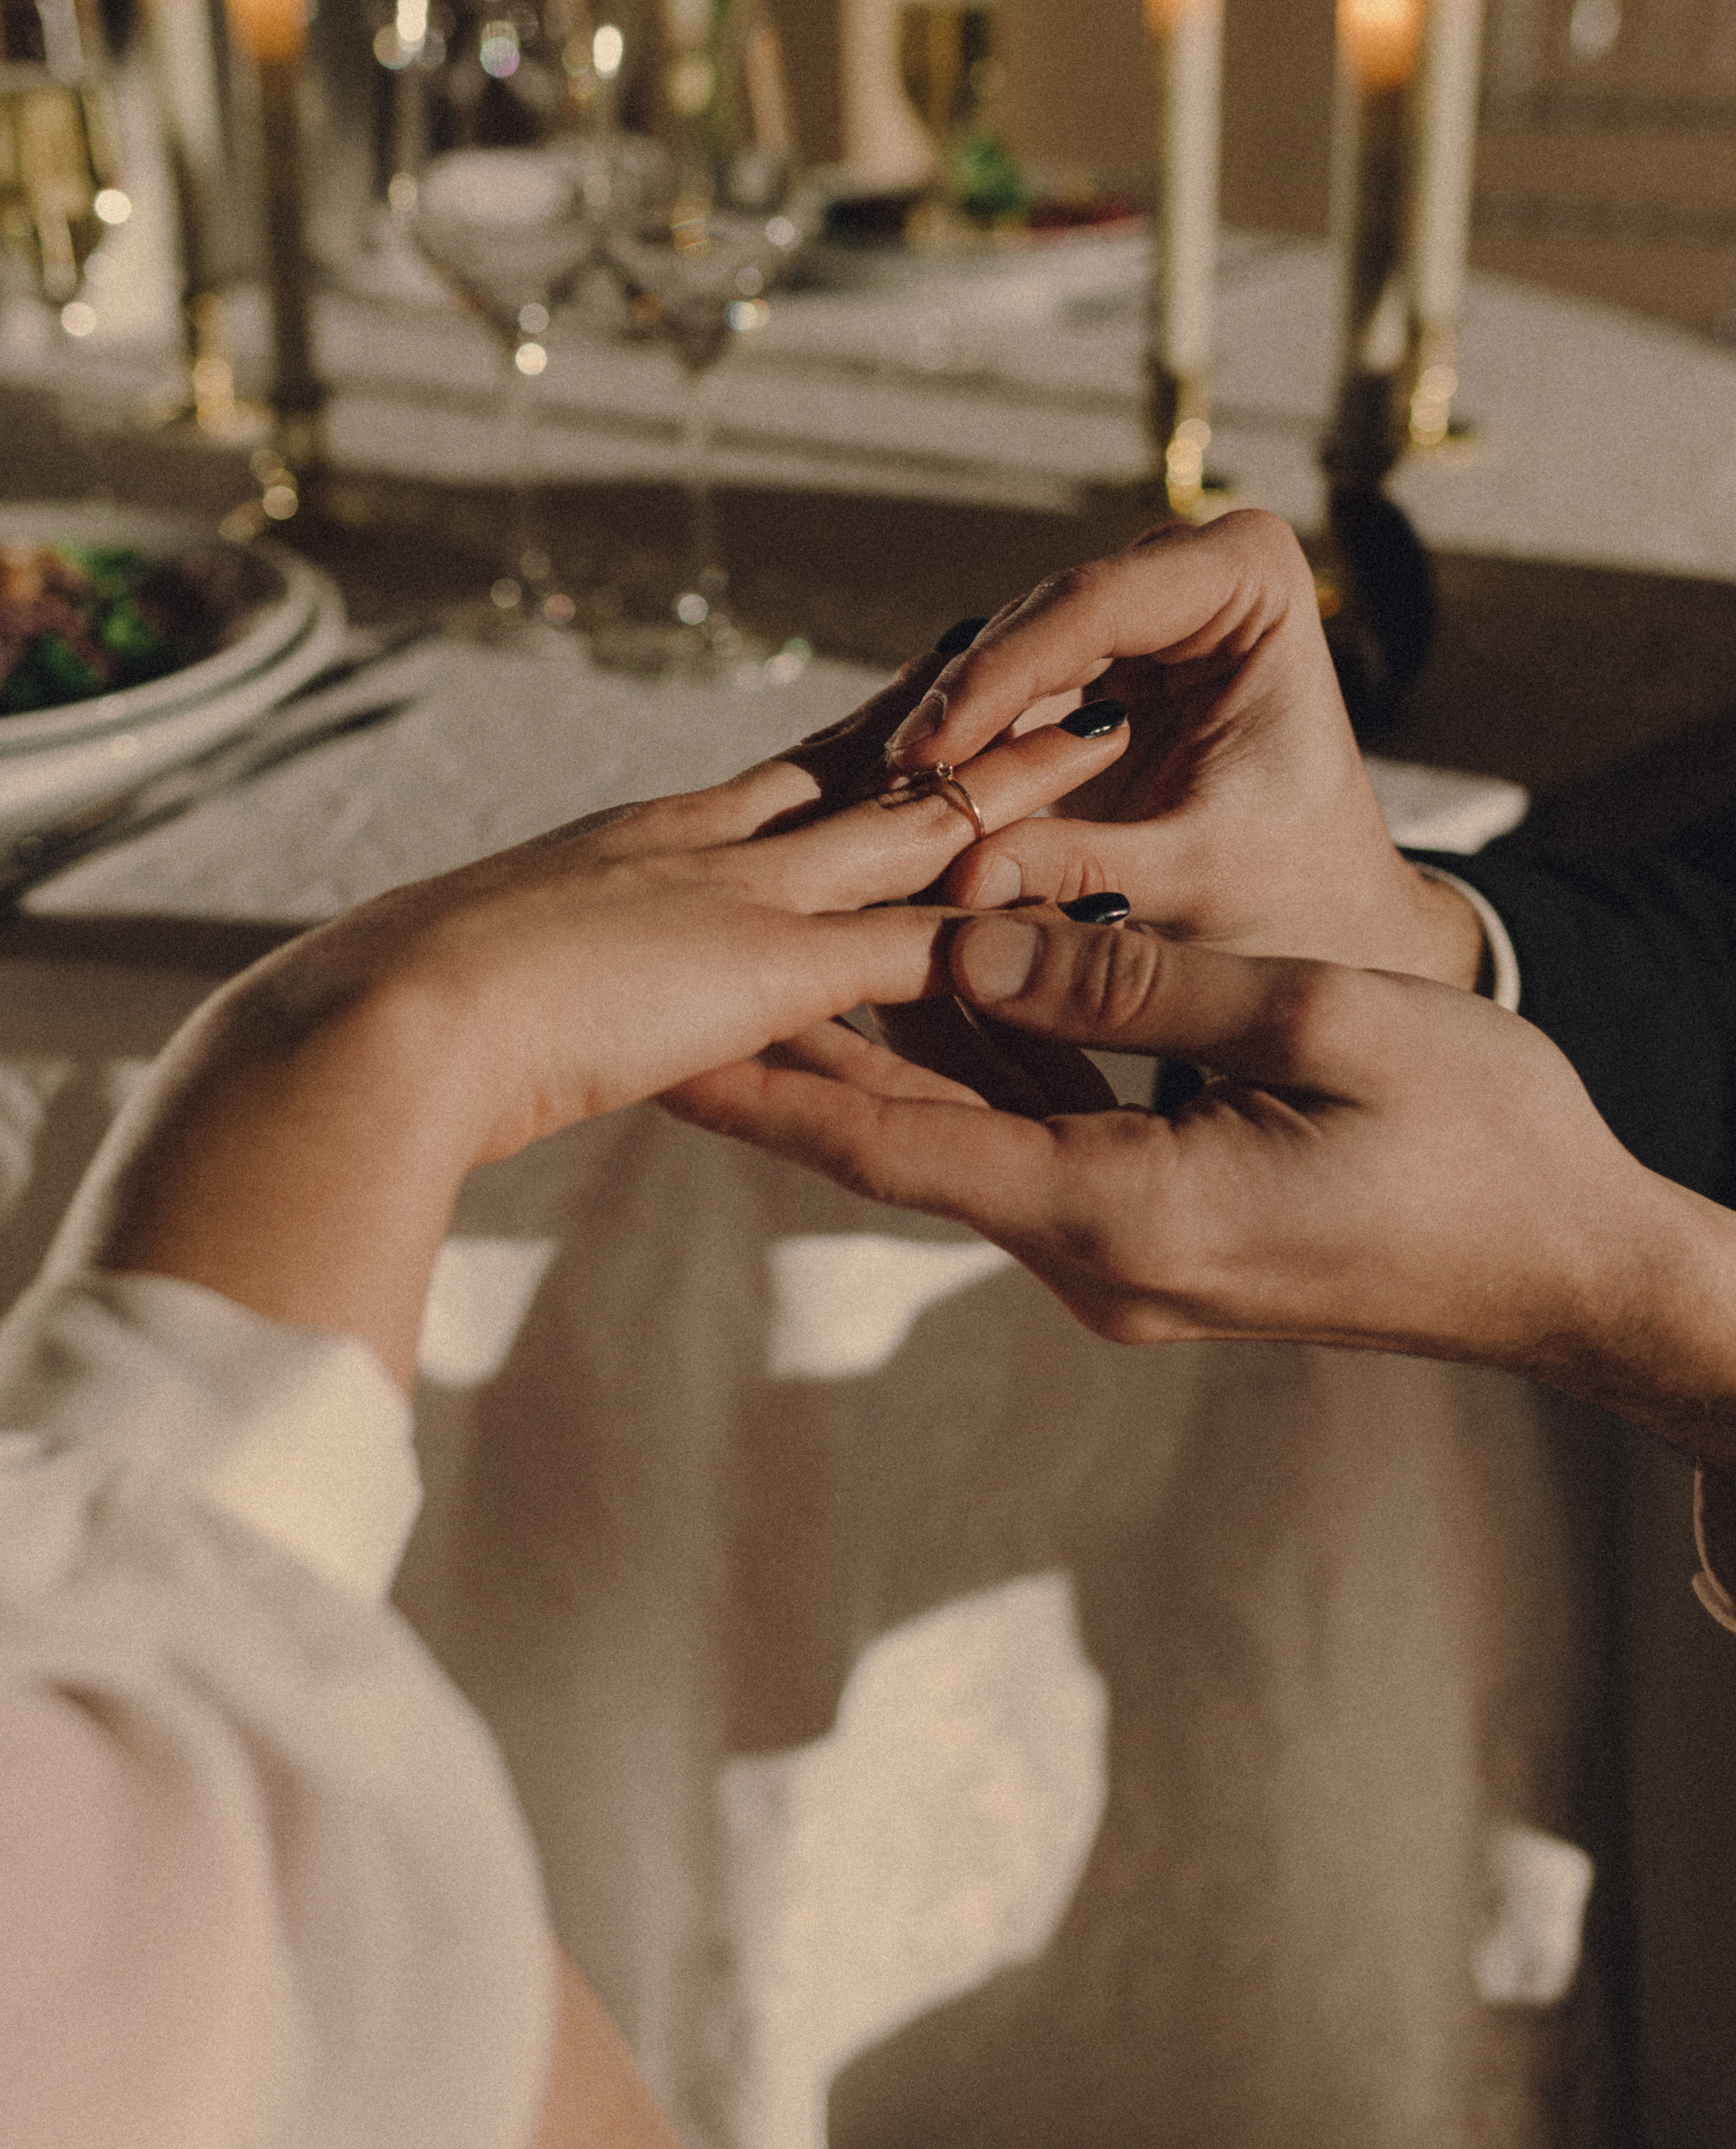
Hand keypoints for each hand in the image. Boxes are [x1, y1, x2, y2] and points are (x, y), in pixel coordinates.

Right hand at [99, 651, 1129, 1379]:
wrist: (374, 1023)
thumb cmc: (394, 1018)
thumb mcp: (492, 974)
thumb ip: (550, 971)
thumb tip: (551, 997)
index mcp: (647, 843)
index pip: (789, 770)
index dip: (869, 729)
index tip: (934, 684)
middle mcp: (706, 845)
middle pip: (871, 762)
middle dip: (968, 721)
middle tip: (1055, 657)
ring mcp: (742, 896)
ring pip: (921, 823)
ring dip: (1021, 785)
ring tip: (1114, 729)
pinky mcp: (770, 965)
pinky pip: (919, 941)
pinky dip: (1002, 923)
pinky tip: (1079, 898)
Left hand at [669, 909, 1735, 1469]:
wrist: (1571, 1267)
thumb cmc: (1479, 1140)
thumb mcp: (1315, 1024)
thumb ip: (1132, 985)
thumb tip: (967, 948)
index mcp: (1119, 1209)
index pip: (887, 1142)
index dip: (757, 1085)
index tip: (644, 1040)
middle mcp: (1092, 1255)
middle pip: (893, 1138)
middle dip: (780, 1053)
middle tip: (662, 979)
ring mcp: (1118, 1256)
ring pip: (954, 1132)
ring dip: (872, 1044)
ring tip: (760, 952)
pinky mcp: (1151, 1234)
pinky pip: (1022, 1139)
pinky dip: (967, 1063)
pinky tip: (926, 983)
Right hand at [882, 510, 1483, 987]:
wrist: (1328, 922)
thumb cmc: (1301, 895)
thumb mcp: (1199, 882)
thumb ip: (1086, 869)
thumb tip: (961, 879)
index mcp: (1250, 579)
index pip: (1097, 604)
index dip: (998, 677)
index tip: (926, 756)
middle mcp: (1191, 572)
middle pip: (1040, 620)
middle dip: (962, 703)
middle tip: (886, 784)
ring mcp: (1141, 613)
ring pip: (1009, 654)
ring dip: (951, 728)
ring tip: (883, 800)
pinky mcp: (1099, 667)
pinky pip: (1008, 695)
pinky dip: (964, 750)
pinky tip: (906, 802)